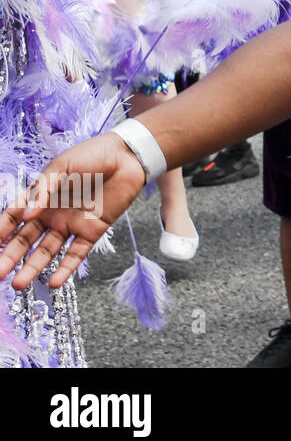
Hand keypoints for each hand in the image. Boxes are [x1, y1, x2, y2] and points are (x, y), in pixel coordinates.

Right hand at [0, 133, 147, 289]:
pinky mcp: (92, 231)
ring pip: (47, 251)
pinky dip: (66, 269)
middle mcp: (53, 214)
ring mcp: (71, 224)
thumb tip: (26, 215)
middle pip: (26, 240)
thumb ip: (42, 190)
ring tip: (18, 284)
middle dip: (10, 257)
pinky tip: (54, 282)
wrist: (127, 156)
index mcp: (41, 197)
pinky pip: (76, 253)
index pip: (14, 218)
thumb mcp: (61, 167)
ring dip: (33, 267)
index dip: (1, 231)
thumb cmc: (93, 155)